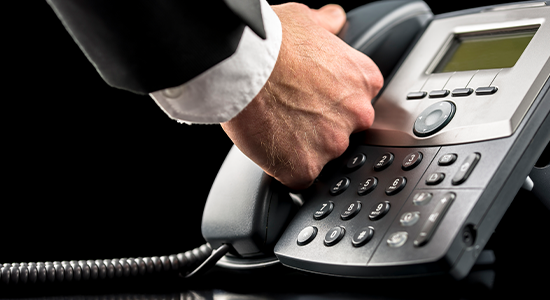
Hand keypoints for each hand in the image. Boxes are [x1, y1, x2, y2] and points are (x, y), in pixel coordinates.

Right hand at [221, 3, 382, 189]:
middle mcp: (356, 113)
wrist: (242, 63)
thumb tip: (334, 17)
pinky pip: (299, 177)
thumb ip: (327, 23)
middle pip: (343, 132)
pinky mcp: (305, 166)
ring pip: (322, 156)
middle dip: (320, 128)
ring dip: (302, 148)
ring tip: (275, 126)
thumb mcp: (305, 19)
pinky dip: (284, 167)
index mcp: (363, 79)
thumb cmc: (270, 40)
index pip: (357, 102)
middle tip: (291, 115)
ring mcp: (333, 143)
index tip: (313, 101)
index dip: (331, 104)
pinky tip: (269, 146)